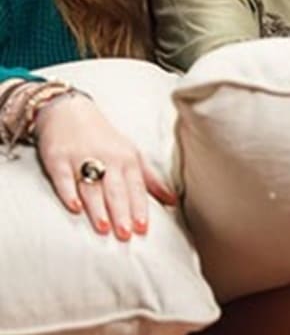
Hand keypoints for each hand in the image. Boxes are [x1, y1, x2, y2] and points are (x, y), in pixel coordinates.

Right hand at [33, 95, 176, 239]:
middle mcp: (107, 159)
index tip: (143, 228)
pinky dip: (68, 193)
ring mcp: (81, 158)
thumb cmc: (105, 138)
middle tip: (125, 234)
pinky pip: (64, 178)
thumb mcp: (131, 154)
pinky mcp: (58, 158)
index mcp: (127, 159)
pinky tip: (74, 207)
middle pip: (115, 190)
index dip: (139, 208)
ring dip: (97, 208)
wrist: (70, 112)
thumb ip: (150, 179)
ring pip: (91, 187)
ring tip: (104, 228)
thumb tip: (173, 201)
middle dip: (121, 212)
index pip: (136, 187)